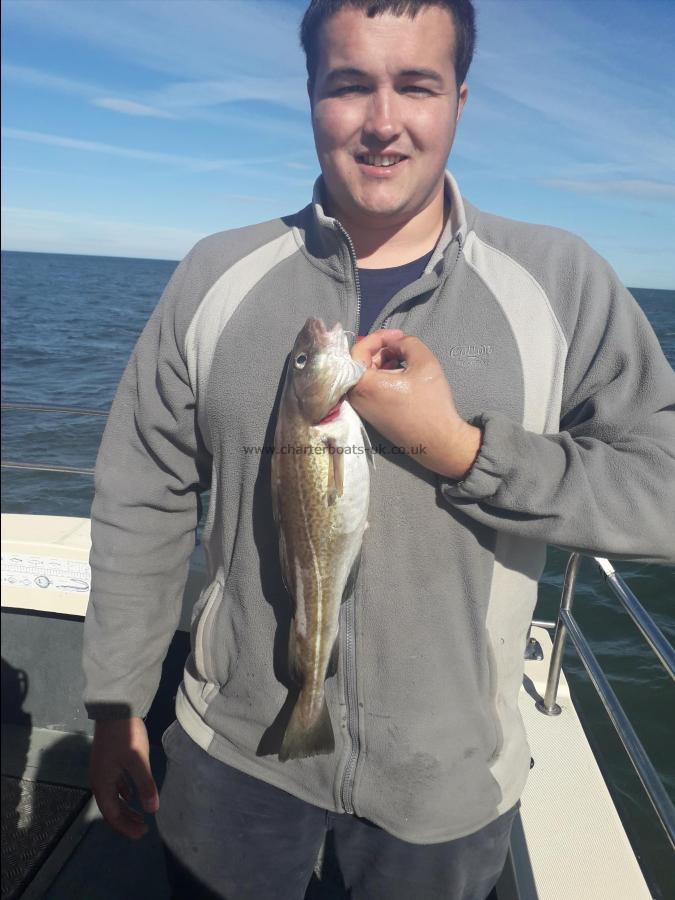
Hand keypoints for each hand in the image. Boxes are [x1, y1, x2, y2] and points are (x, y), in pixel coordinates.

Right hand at [89, 716, 158, 838]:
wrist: (115, 709)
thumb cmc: (125, 736)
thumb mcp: (138, 761)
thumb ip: (145, 785)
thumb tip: (153, 810)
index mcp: (103, 784)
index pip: (112, 814)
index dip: (126, 826)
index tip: (142, 832)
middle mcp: (99, 779)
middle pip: (111, 807)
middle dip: (126, 819)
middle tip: (143, 828)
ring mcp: (102, 769)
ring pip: (113, 796)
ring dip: (125, 806)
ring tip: (140, 813)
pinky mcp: (108, 760)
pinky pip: (114, 784)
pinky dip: (123, 792)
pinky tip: (132, 793)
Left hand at [349, 331, 481, 479]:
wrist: (437, 441)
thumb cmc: (431, 403)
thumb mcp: (425, 362)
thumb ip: (408, 343)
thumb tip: (396, 342)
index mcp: (363, 385)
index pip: (359, 350)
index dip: (378, 337)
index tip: (399, 336)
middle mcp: (355, 397)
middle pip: (360, 362)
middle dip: (381, 349)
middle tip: (403, 346)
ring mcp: (361, 408)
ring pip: (365, 374)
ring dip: (383, 362)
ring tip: (405, 359)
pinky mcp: (370, 414)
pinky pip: (369, 388)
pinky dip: (382, 376)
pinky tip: (401, 374)